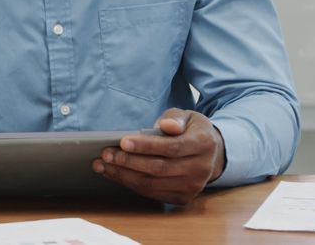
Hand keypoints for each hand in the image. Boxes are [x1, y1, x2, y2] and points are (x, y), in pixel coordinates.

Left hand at [92, 108, 225, 204]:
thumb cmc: (191, 131)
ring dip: (124, 176)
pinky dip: (131, 184)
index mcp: (204, 144)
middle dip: (129, 162)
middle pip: (159, 169)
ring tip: (103, 165)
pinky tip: (116, 174)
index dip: (146, 146)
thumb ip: (174, 118)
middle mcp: (201, 169)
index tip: (122, 142)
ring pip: (153, 184)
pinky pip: (152, 193)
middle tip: (106, 154)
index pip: (171, 147)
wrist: (210, 153)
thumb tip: (165, 126)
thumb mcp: (187, 116)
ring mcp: (193, 187)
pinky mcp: (183, 198)